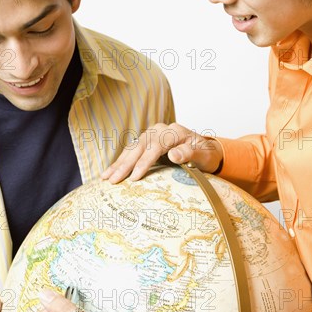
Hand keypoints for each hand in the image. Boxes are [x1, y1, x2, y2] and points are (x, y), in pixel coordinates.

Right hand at [101, 122, 223, 182]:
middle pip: (139, 147)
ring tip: (106, 177)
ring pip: (132, 148)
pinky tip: (108, 172)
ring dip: (118, 163)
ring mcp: (151, 135)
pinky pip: (131, 152)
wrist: (205, 150)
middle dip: (125, 164)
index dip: (144, 162)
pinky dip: (120, 162)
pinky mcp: (146, 142)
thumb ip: (190, 153)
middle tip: (114, 180)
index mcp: (174, 132)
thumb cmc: (205, 154)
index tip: (134, 177)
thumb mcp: (204, 155)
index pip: (155, 146)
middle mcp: (160, 130)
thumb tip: (174, 154)